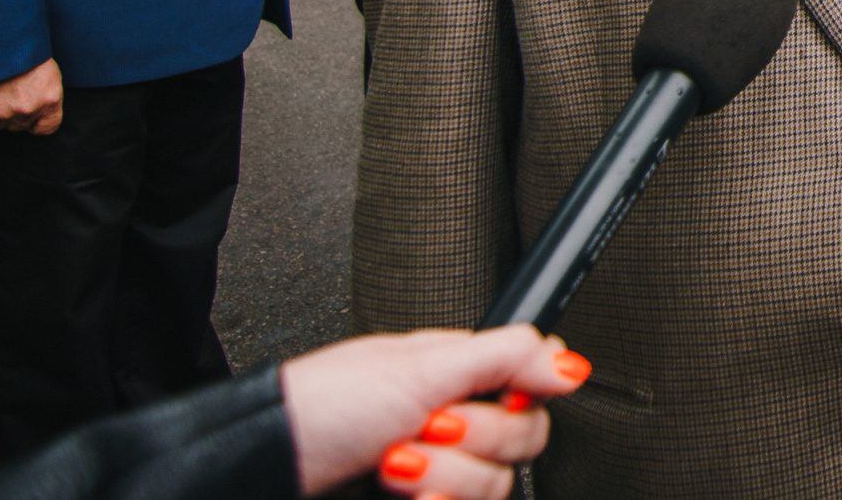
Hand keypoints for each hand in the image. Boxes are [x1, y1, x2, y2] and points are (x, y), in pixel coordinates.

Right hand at [0, 58, 61, 133]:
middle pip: (19, 126)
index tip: (31, 109)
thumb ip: (46, 98)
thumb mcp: (49, 73)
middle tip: (10, 89)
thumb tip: (38, 117)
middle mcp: (27, 110)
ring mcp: (2, 113)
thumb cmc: (25, 50)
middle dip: (15, 112)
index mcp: (50, 99)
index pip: (47, 128)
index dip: (38, 120)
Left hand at [282, 326, 590, 496]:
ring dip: (444, 477)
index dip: (518, 400)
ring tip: (395, 464)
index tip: (482, 400)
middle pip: (524, 442)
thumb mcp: (421, 365)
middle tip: (425, 425)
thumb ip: (507, 355)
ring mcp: (441, 472)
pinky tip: (408, 496)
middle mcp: (458, 423)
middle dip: (471, 438)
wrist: (270, 463)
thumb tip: (571, 362)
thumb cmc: (325, 405)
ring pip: (496, 487)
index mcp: (464, 375)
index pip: (536, 391)